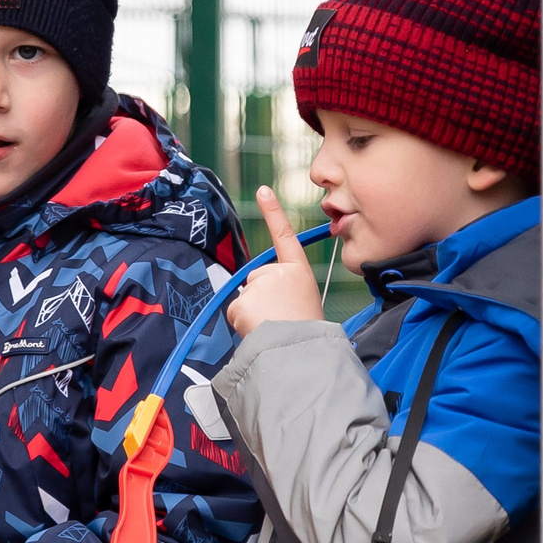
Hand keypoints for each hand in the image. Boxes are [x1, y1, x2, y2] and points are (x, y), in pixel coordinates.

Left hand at [226, 188, 325, 335]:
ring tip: (273, 326)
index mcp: (298, 272)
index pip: (285, 235)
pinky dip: (243, 323)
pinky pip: (236, 312)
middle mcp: (279, 272)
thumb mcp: (302, 302)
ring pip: (246, 298)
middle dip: (261, 299)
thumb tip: (256, 300)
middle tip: (280, 318)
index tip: (262, 190)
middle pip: (257, 281)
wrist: (302, 352)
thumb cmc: (306, 333)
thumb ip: (282, 292)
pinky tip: (260, 330)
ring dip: (253, 314)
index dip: (273, 211)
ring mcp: (260, 284)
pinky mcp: (244, 300)